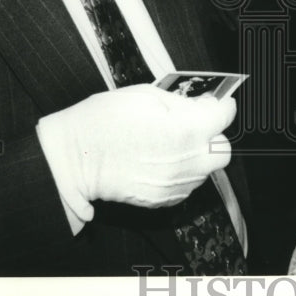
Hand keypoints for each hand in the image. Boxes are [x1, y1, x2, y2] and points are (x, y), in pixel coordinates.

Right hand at [38, 85, 235, 213]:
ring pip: (207, 170)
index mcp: (184, 130)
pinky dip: (183, 173)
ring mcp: (174, 184)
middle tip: (196, 124)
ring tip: (173, 142)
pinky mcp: (162, 200)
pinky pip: (188, 186)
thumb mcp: (145, 95)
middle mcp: (185, 161)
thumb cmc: (102, 121)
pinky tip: (163, 160)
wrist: (71, 159)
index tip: (215, 103)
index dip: (221, 106)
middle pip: (224, 150)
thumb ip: (182, 102)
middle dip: (214, 135)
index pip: (224, 117)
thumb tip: (202, 104)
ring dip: (198, 155)